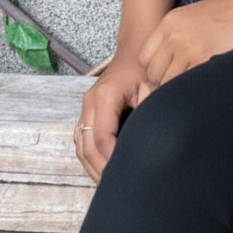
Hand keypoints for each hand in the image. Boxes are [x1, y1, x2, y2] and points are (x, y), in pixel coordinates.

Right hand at [73, 49, 146, 183]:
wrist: (136, 44)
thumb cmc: (145, 65)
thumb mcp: (151, 84)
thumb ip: (149, 108)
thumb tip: (147, 138)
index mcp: (104, 96)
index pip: (102, 138)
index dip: (112, 160)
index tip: (125, 176)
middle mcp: (90, 102)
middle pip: (87, 147)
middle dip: (101, 170)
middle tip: (117, 188)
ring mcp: (86, 107)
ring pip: (81, 146)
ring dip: (93, 167)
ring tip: (109, 184)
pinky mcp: (88, 111)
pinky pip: (82, 140)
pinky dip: (90, 157)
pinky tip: (104, 168)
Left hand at [138, 0, 232, 88]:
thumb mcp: (197, 18)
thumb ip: (178, 39)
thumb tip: (169, 70)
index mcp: (170, 21)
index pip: (144, 59)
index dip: (155, 74)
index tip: (169, 79)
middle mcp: (175, 33)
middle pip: (153, 76)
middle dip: (164, 87)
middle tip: (184, 89)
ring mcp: (189, 47)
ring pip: (168, 86)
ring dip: (180, 92)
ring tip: (197, 90)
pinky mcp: (206, 59)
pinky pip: (188, 87)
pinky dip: (195, 92)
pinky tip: (208, 87)